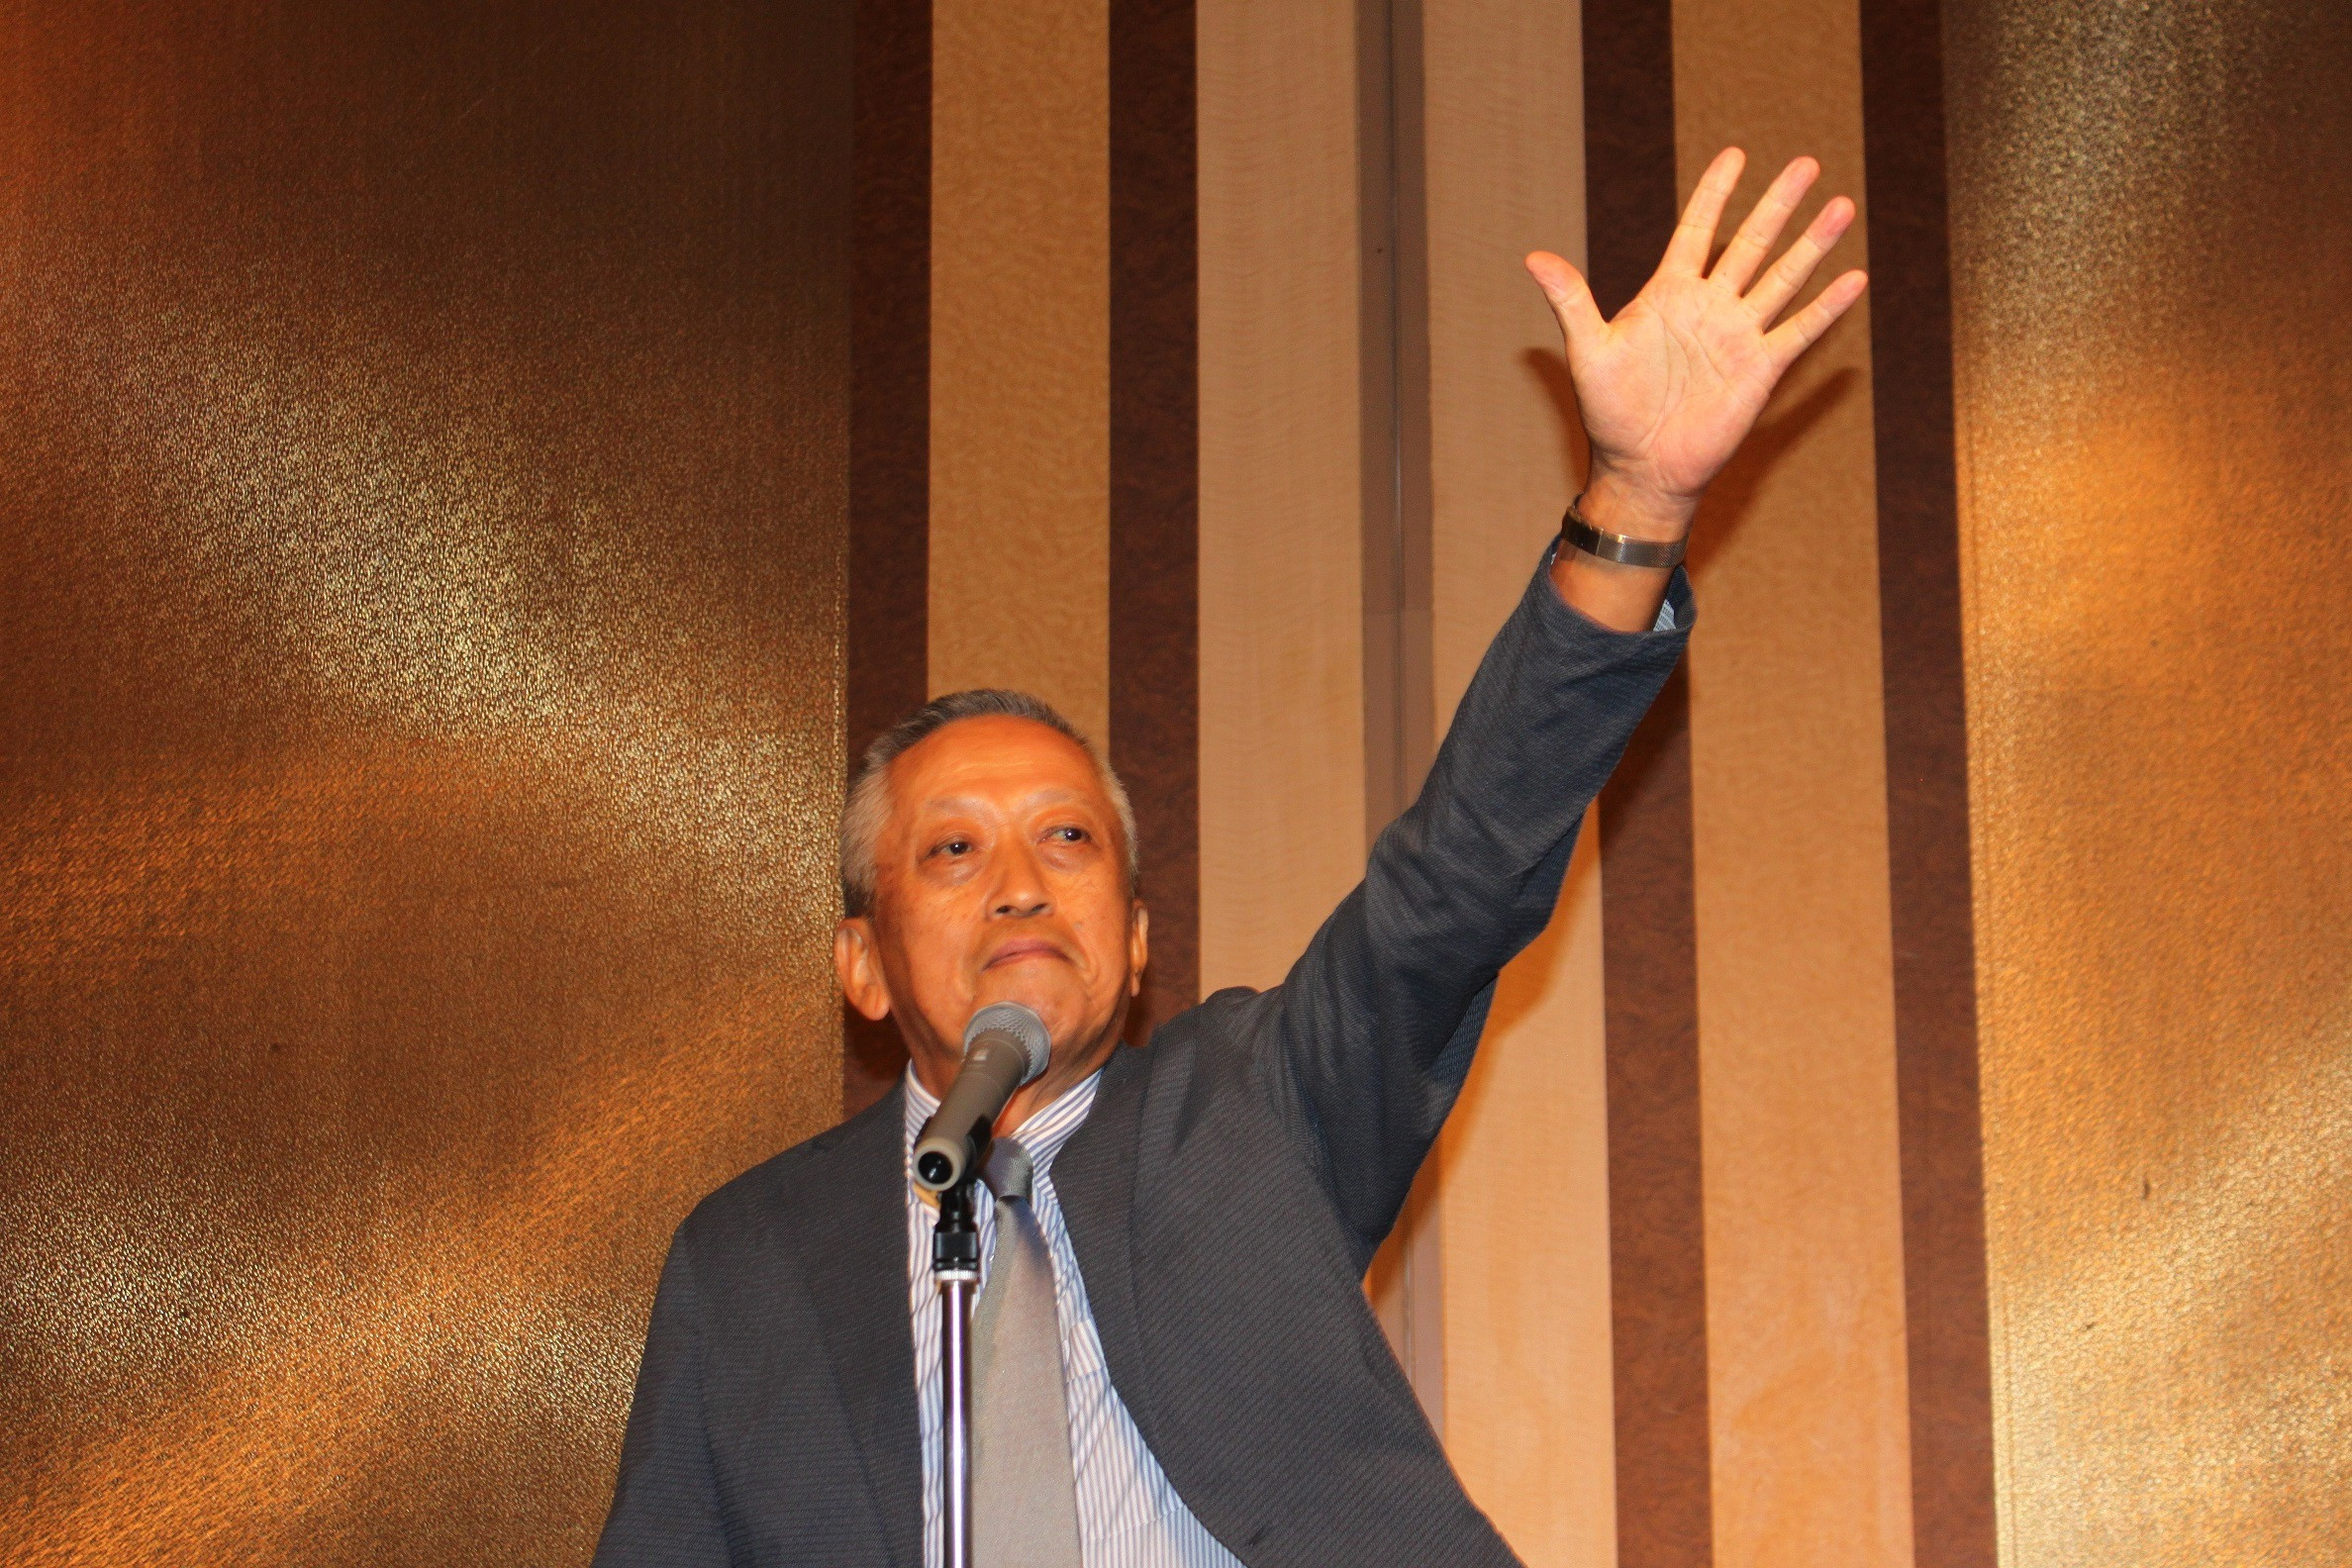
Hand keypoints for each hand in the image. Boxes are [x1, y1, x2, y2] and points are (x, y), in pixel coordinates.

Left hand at [1527, 147, 1867, 541]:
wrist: (1641, 467)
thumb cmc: (1610, 412)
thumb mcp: (1587, 350)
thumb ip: (1570, 300)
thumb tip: (1533, 257)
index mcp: (1669, 294)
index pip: (1697, 231)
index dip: (1715, 194)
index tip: (1736, 155)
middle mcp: (1709, 307)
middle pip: (1750, 243)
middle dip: (1777, 204)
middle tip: (1806, 163)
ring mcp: (1738, 336)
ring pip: (1782, 278)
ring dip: (1812, 244)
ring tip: (1841, 204)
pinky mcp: (1760, 369)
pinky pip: (1798, 331)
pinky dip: (1826, 308)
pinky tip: (1854, 278)